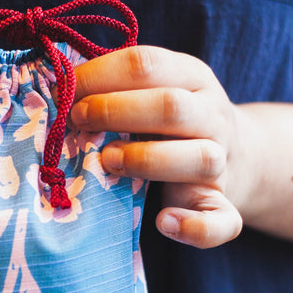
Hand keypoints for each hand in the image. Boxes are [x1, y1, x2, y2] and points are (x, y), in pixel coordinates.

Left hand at [71, 46, 247, 247]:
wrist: (237, 157)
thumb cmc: (168, 121)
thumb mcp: (150, 90)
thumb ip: (114, 86)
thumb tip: (54, 88)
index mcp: (191, 77)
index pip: (146, 65)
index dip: (99, 75)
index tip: (64, 90)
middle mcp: (212, 116)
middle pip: (171, 107)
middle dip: (116, 111)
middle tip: (78, 120)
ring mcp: (221, 161)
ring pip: (200, 158)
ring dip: (147, 160)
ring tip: (108, 162)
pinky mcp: (222, 204)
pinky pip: (222, 220)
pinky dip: (196, 227)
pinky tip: (164, 223)